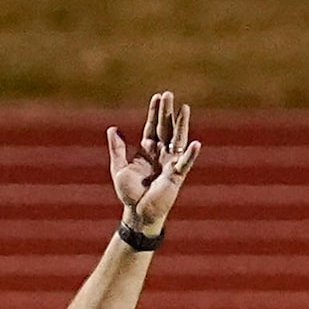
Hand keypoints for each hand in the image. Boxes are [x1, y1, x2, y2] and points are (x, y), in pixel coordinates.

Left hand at [110, 92, 199, 234]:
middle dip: (167, 112)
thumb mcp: (119, 169)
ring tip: (185, 108)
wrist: (137, 214)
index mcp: (147, 151)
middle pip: (165, 129)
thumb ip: (117, 149)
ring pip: (177, 140)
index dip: (155, 112)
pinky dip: (190, 155)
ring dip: (181, 125)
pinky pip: (184, 164)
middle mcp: (160, 155)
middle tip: (169, 94)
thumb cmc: (130, 194)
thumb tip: (112, 129)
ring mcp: (170, 164)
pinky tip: (195, 144)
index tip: (157, 97)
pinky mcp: (176, 177)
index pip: (153, 127)